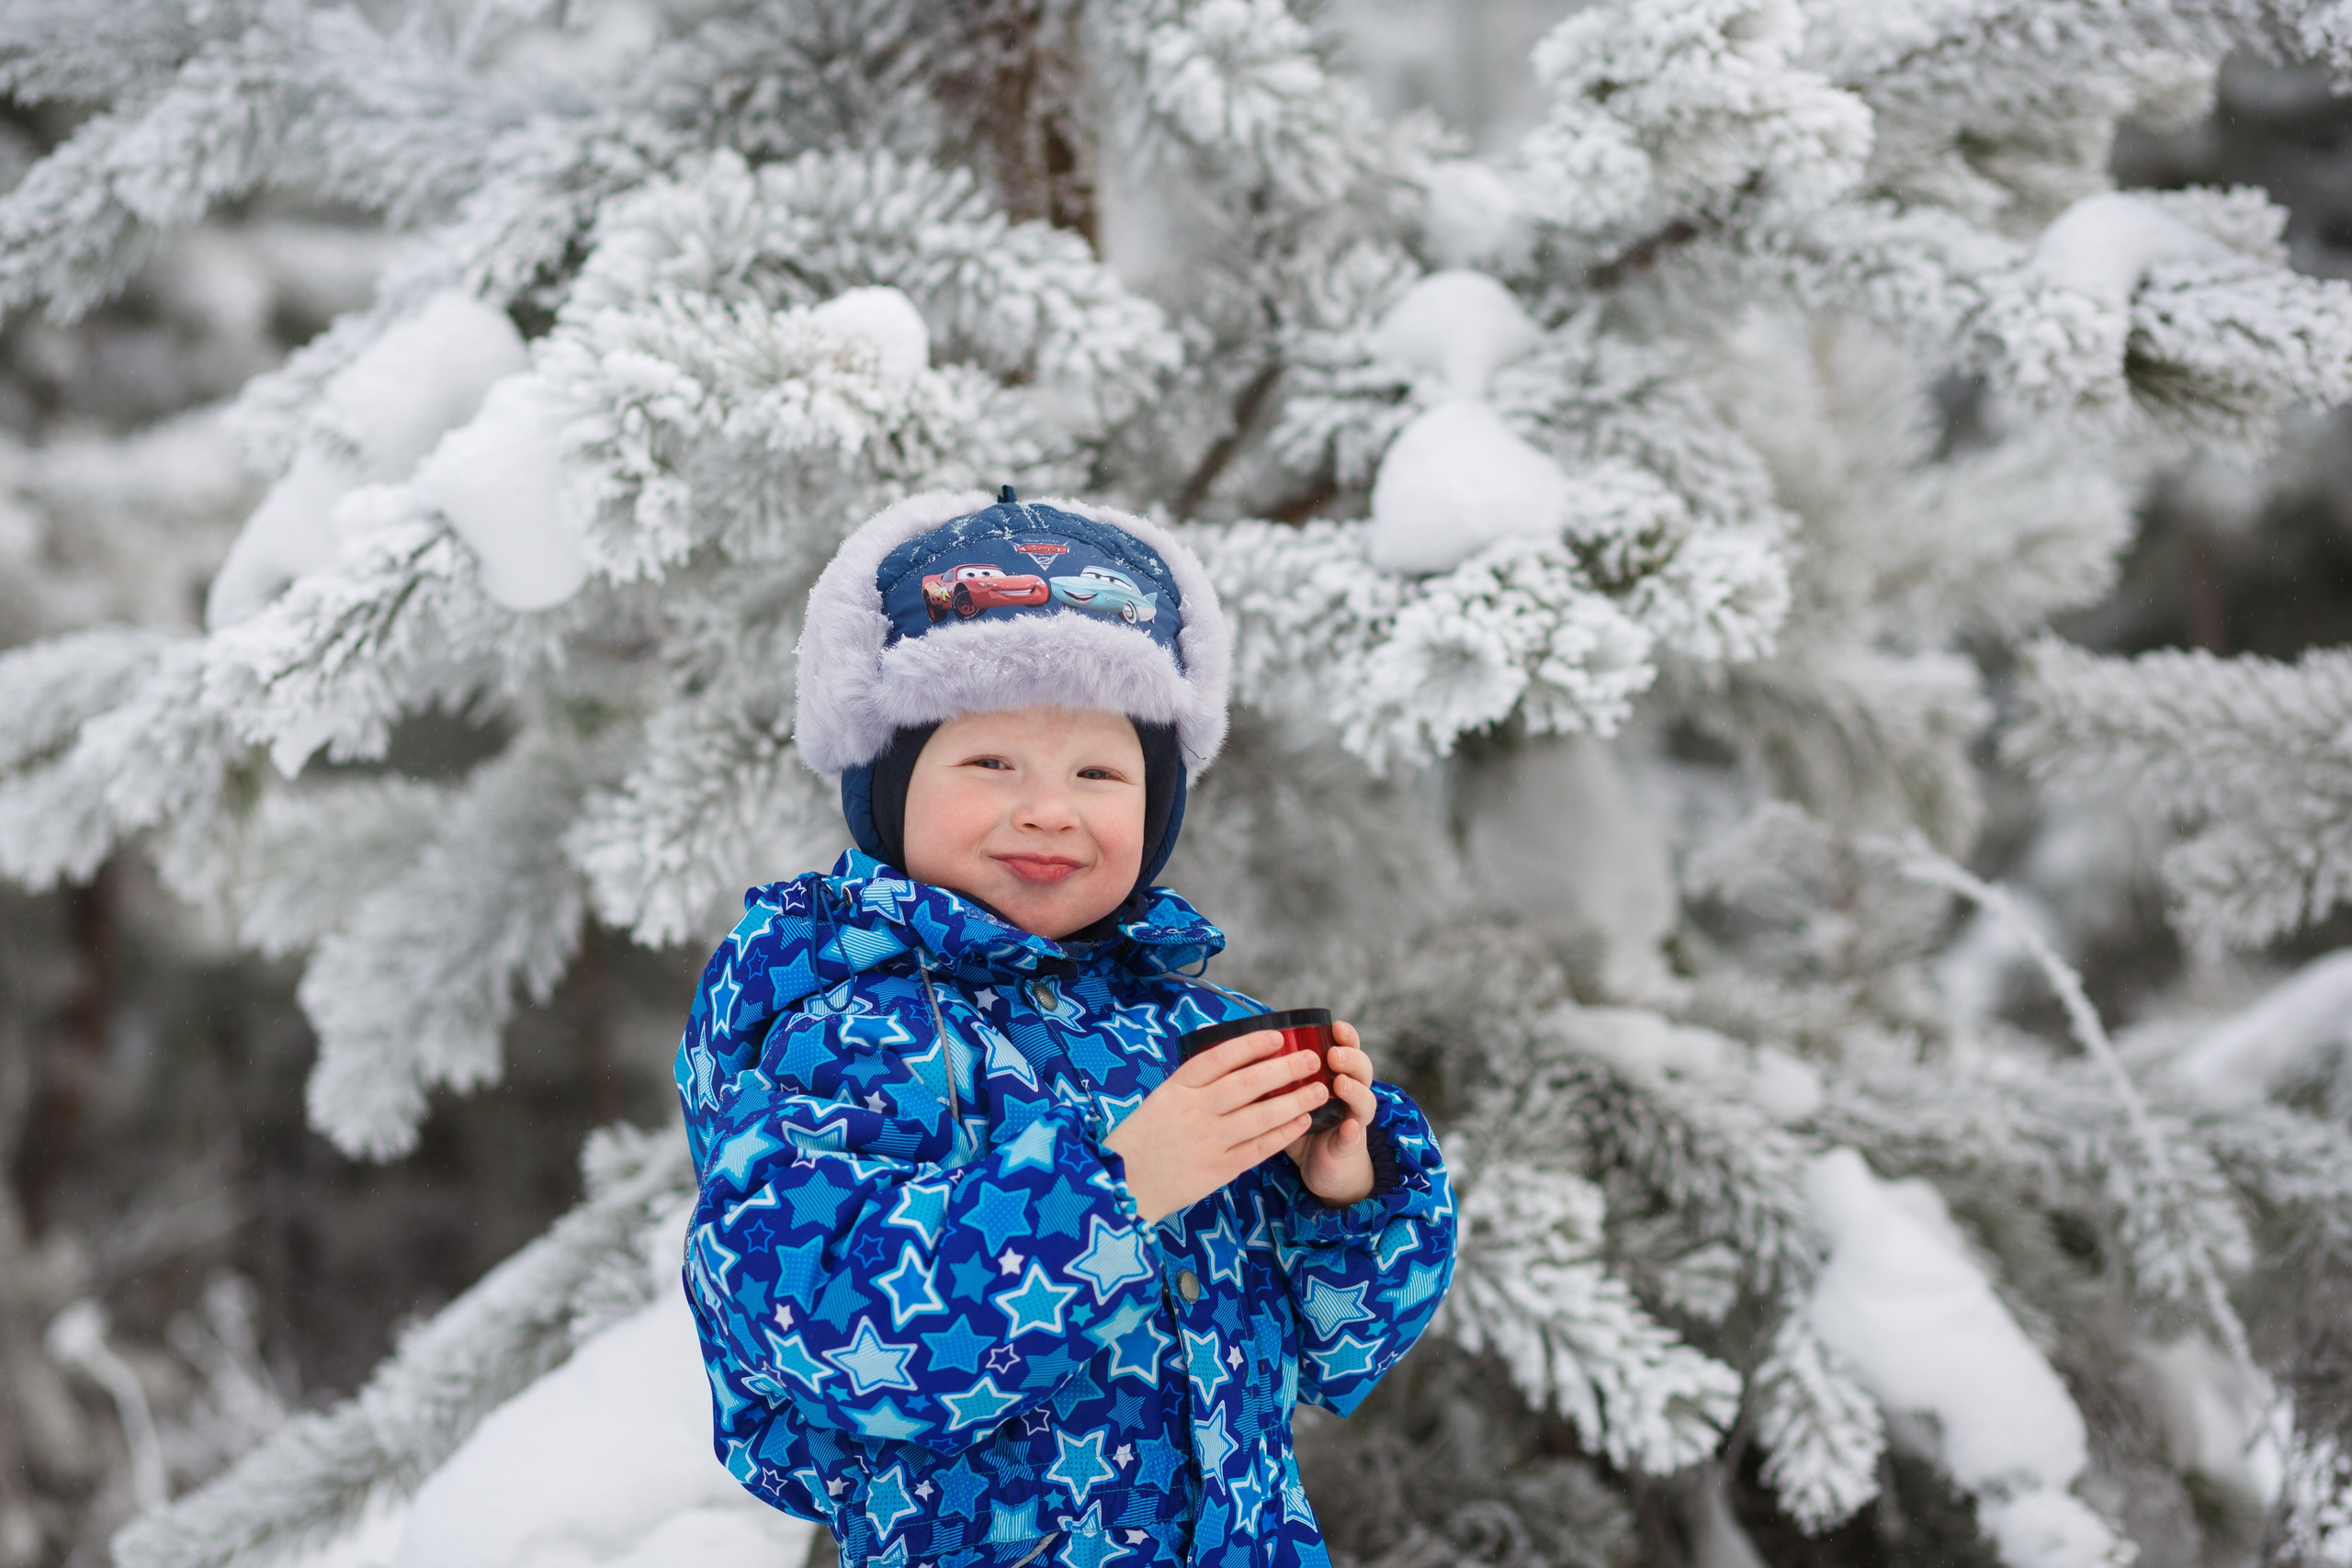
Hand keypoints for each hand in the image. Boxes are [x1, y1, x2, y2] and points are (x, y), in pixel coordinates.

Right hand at [1104, 1031, 1327, 1223]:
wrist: (1124, 1186)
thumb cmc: (1142, 1139)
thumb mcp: (1160, 1100)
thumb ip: (1194, 1085)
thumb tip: (1237, 1063)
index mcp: (1177, 1089)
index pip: (1219, 1058)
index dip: (1251, 1045)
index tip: (1277, 1036)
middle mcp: (1195, 1111)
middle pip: (1248, 1084)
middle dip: (1284, 1069)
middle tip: (1312, 1059)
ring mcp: (1209, 1141)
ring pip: (1261, 1115)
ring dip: (1295, 1100)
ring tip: (1319, 1089)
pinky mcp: (1219, 1169)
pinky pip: (1259, 1147)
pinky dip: (1284, 1133)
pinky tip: (1302, 1121)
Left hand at [1285, 1022, 1376, 1205]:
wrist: (1324, 1168)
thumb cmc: (1304, 1125)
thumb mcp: (1292, 1097)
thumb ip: (1282, 1077)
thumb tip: (1250, 1051)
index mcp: (1336, 1077)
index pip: (1347, 1049)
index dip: (1346, 1037)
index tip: (1335, 1026)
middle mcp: (1350, 1095)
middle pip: (1362, 1070)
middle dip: (1350, 1058)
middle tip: (1333, 1055)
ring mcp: (1353, 1120)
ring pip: (1365, 1101)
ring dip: (1354, 1090)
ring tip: (1340, 1083)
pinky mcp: (1348, 1147)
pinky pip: (1352, 1138)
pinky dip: (1351, 1131)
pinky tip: (1348, 1126)